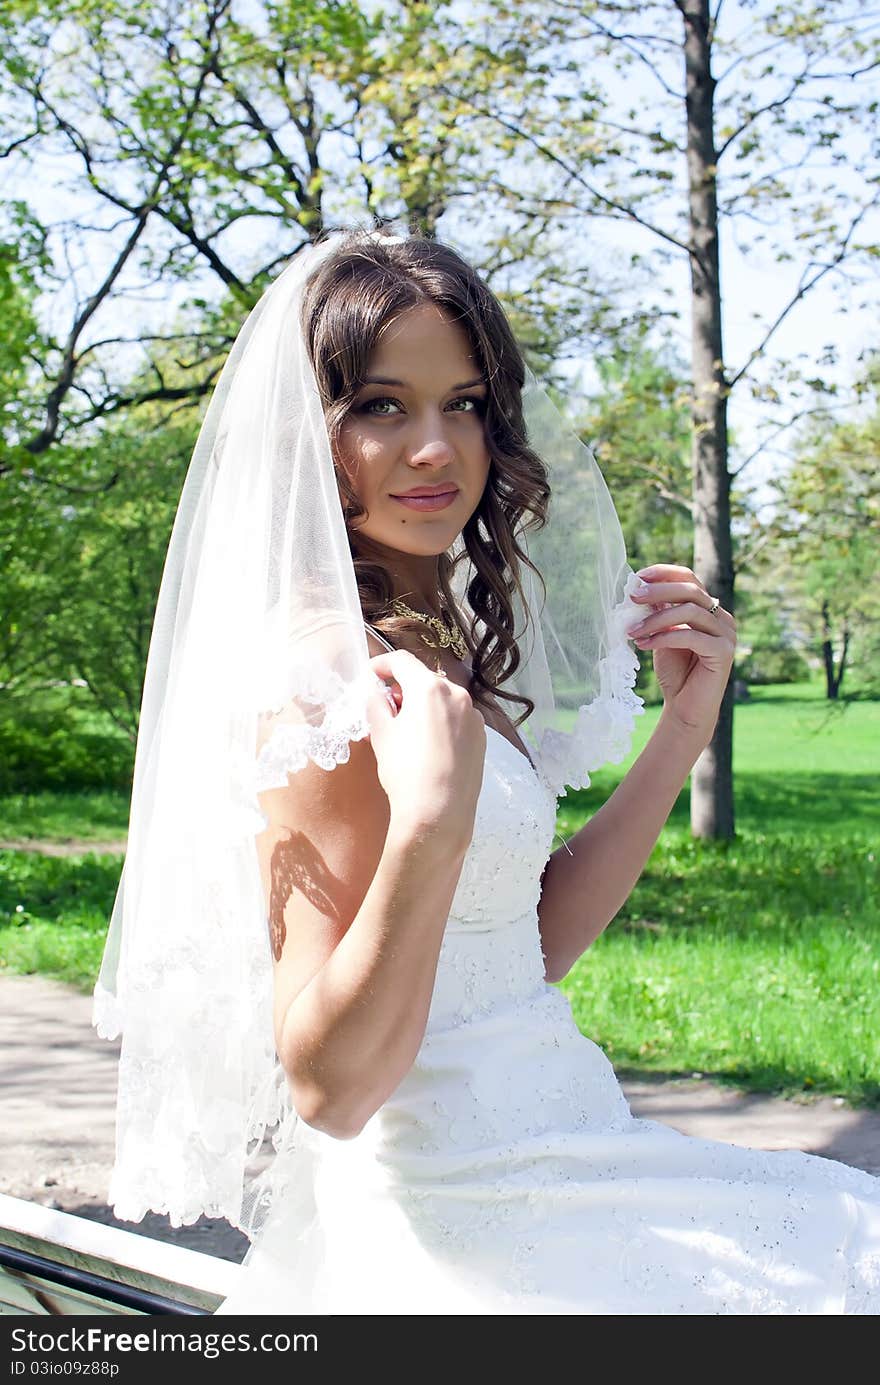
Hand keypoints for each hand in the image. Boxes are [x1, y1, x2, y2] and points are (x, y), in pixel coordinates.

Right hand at [367, 649, 485, 856]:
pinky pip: (457, 720)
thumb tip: (378, 694)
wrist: (439, 813)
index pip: (402, 661)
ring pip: (443, 701)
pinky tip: (429, 747)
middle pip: (425, 681)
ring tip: (408, 732)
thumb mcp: (381, 734)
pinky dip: (441, 723)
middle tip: (386, 709)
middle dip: (404, 689)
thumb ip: (377, 704)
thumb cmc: (405, 771)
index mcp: (430, 688)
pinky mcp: (482, 737)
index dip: (382, 665)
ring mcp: (474, 717)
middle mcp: (457, 695)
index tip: (371, 675)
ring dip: (424, 707)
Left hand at [626, 563, 736, 743]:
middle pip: (690, 590)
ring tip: (632, 631)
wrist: (685, 708)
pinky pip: (691, 636)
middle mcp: (722, 618)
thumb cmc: (675, 672)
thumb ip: (657, 613)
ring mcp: (726, 634)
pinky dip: (664, 637)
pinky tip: (644, 645)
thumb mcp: (662, 635)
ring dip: (656, 619)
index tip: (638, 577)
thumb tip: (638, 589)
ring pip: (689, 611)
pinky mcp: (723, 652)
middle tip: (631, 596)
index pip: (689, 578)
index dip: (664, 573)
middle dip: (658, 591)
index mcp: (708, 609)